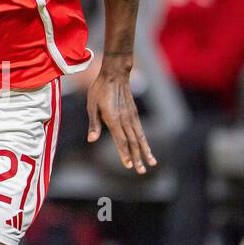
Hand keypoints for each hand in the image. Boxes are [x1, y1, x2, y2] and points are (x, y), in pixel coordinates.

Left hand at [86, 55, 156, 174]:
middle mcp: (125, 119)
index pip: (120, 139)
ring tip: (152, 164)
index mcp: (113, 118)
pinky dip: (145, 141)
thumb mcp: (91, 106)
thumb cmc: (99, 89)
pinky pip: (140, 130)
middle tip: (141, 171)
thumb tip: (91, 140)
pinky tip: (147, 149)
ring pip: (140, 137)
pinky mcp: (134, 114)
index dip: (124, 153)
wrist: (115, 73)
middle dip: (137, 157)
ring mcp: (132, 116)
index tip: (128, 165)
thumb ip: (94, 124)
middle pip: (133, 141)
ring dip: (145, 152)